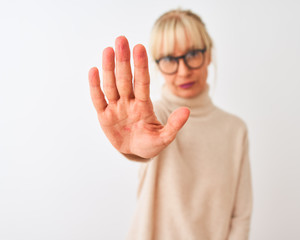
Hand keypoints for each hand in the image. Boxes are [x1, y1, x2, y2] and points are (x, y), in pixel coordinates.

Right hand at [88, 36, 189, 158]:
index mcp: (144, 106)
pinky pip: (98, 100)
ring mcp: (116, 108)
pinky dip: (95, 87)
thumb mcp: (164, 137)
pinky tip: (94, 70)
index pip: (142, 82)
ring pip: (111, 85)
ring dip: (109, 68)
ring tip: (108, 50)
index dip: (141, 66)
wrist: (135, 152)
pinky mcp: (104, 117)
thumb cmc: (150, 143)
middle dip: (124, 60)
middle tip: (122, 39)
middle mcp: (129, 102)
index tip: (140, 48)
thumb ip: (174, 125)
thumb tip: (187, 111)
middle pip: (125, 79)